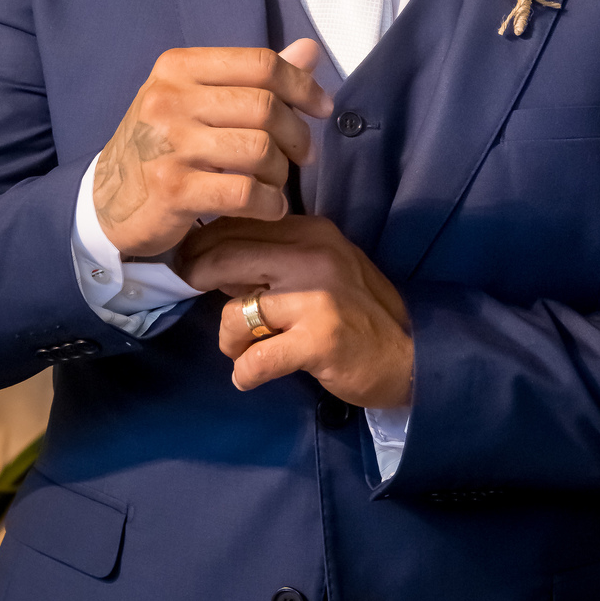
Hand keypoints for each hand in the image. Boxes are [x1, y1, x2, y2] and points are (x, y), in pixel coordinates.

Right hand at [92, 40, 331, 258]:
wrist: (105, 200)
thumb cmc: (163, 146)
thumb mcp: (198, 100)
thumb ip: (254, 77)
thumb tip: (310, 49)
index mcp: (178, 67)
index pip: (260, 64)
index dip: (303, 85)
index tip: (322, 107)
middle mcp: (169, 99)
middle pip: (266, 107)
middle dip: (297, 135)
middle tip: (302, 155)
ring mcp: (169, 145)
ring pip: (261, 150)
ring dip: (281, 172)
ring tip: (274, 182)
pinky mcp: (172, 190)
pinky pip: (246, 193)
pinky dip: (270, 204)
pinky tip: (268, 207)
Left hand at [180, 215, 413, 409]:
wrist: (409, 356)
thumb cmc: (356, 313)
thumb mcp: (319, 270)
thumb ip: (273, 259)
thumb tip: (212, 256)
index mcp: (311, 232)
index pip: (240, 223)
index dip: (203, 243)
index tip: (189, 260)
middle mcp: (314, 256)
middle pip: (227, 255)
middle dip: (197, 274)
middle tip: (190, 289)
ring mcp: (317, 299)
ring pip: (235, 312)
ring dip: (229, 339)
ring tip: (241, 351)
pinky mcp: (319, 341)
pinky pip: (255, 360)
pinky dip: (245, 373)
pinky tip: (250, 377)